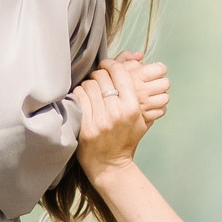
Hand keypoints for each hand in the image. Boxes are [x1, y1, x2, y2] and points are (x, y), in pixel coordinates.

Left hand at [71, 58, 157, 177]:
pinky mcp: (85, 127)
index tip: (107, 65)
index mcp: (133, 107)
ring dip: (88, 85)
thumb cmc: (126, 138)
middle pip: (102, 77)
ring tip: (91, 90)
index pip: (119, 73)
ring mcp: (100, 120)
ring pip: (89, 86)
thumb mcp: (141, 118)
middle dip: (99, 75)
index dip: (111, 64)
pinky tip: (83, 99)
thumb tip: (138, 56)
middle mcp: (117, 112)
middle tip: (98, 79)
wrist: (110, 165)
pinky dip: (79, 95)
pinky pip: (79, 98)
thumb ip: (140, 90)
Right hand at [109, 51, 169, 123]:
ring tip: (152, 94)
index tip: (153, 71)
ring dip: (160, 95)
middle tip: (153, 82)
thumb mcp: (110, 68)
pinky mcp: (145, 118)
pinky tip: (150, 105)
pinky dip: (158, 108)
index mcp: (135, 76)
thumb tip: (141, 55)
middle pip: (165, 83)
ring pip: (165, 98)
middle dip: (160, 81)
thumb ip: (125, 57)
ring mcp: (144, 106)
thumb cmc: (103, 88)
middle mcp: (142, 91)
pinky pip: (160, 111)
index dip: (158, 68)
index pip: (160, 69)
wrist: (96, 114)